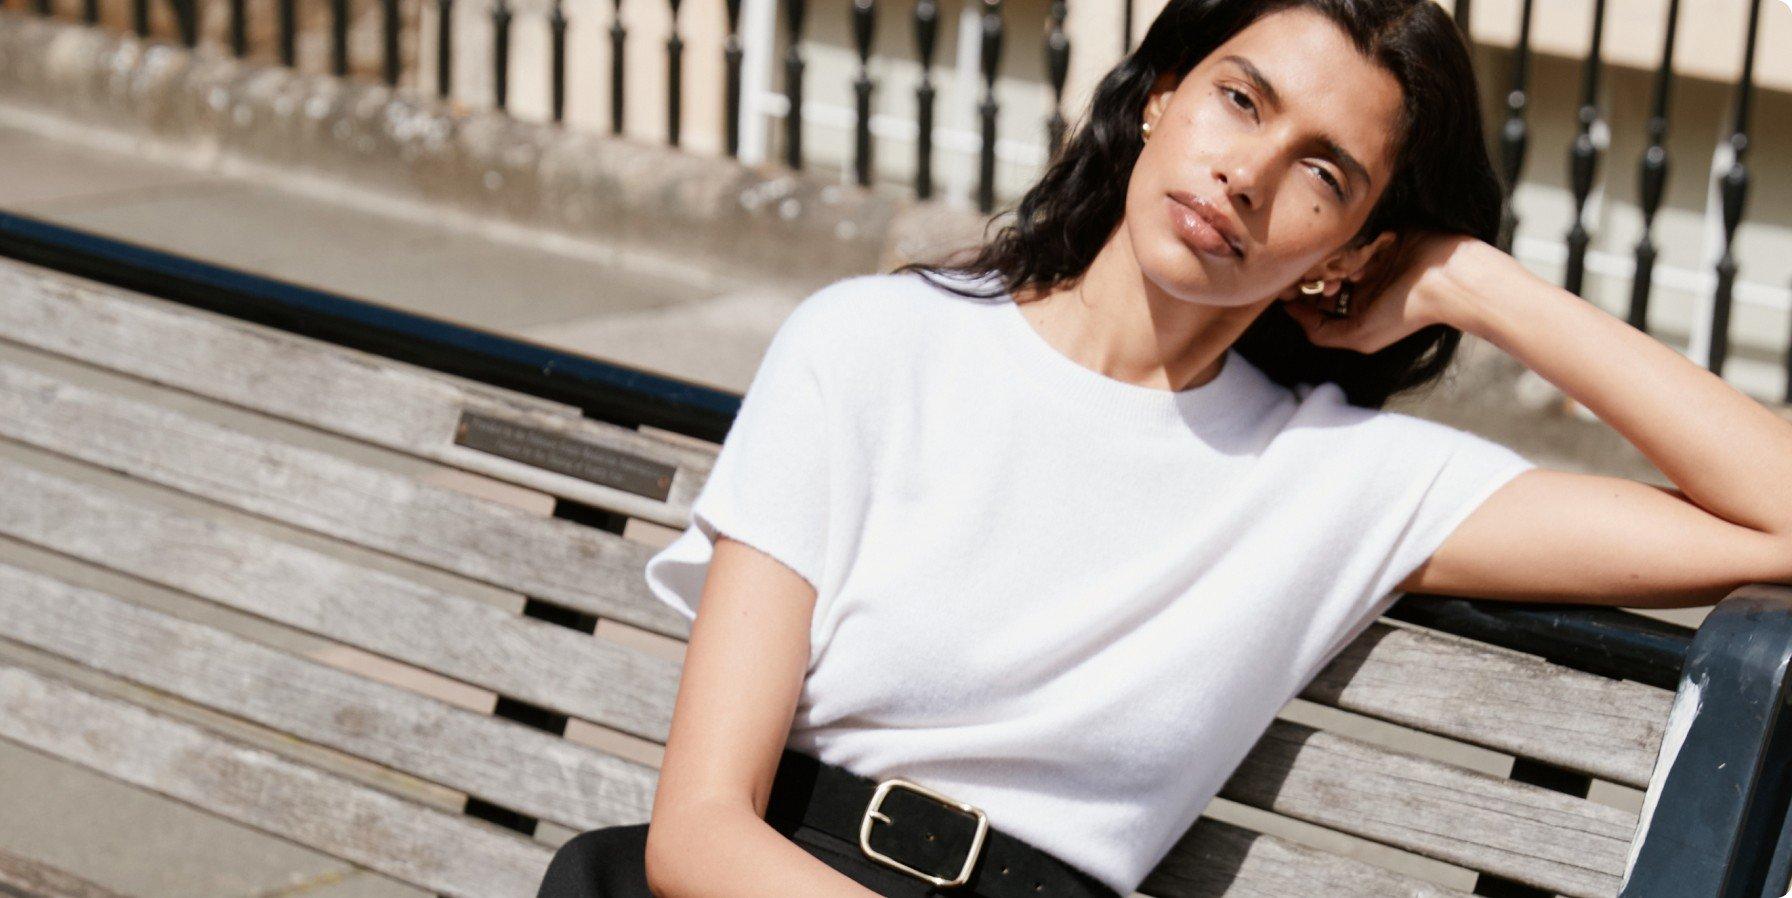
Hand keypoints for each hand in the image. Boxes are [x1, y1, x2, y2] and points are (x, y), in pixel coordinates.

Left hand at [1278, 230, 1483, 353]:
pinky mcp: (1379, 231)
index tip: (1292, 290)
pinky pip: (1353, 230)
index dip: (1301, 294)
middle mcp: (1361, 278)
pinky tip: (1357, 250)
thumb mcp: (1358, 336)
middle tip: (1321, 278)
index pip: (1316, 296)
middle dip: (1315, 274)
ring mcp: (1370, 253)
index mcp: (1356, 303)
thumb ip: (1320, 330)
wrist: (1446, 278)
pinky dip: (1350, 240)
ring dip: (1333, 257)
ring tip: (1345, 268)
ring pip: (1334, 250)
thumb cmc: (1406, 312)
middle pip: (1321, 270)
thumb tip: (1289, 309)